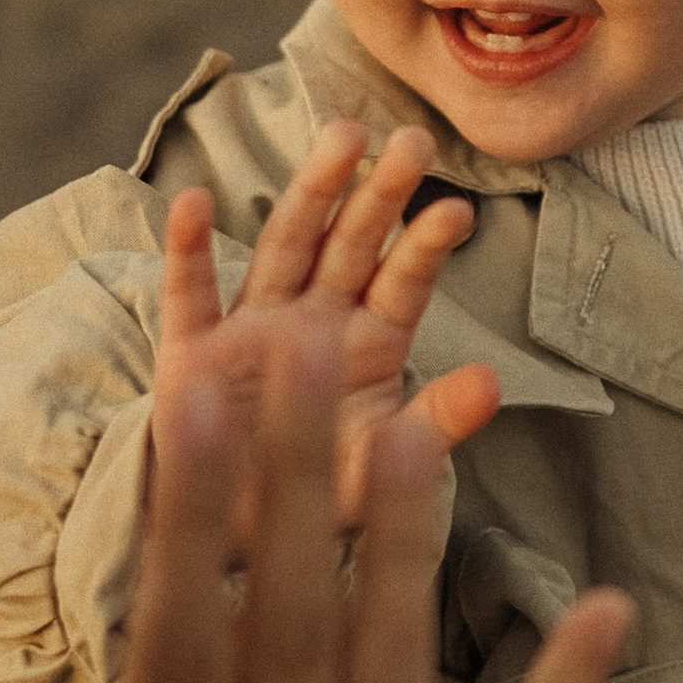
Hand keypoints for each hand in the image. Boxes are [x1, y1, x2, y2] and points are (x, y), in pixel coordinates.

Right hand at [155, 119, 499, 551]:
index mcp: (369, 349)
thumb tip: (494, 384)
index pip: (403, 285)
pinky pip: (189, 297)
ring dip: (311, 193)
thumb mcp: (385, 471)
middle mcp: (313, 324)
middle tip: (414, 141)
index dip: (426, 247)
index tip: (458, 212)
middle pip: (351, 246)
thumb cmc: (320, 500)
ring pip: (284, 248)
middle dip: (380, 193)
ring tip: (343, 139)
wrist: (238, 543)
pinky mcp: (192, 358)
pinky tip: (194, 201)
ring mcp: (252, 332)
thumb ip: (435, 426)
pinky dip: (188, 251)